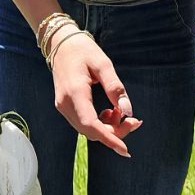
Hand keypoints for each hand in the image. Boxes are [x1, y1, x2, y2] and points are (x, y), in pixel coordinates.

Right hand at [50, 33, 140, 156]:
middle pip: (90, 131)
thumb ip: (115, 87)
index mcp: (74, 93)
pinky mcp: (64, 106)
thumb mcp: (103, 64)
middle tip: (134, 121)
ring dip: (107, 128)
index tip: (125, 150)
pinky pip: (83, 123)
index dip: (109, 139)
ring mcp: (63, 106)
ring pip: (87, 130)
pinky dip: (99, 123)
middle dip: (114, 132)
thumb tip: (128, 111)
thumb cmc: (83, 51)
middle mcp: (65, 104)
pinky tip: (109, 112)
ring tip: (120, 112)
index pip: (91, 125)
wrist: (60, 44)